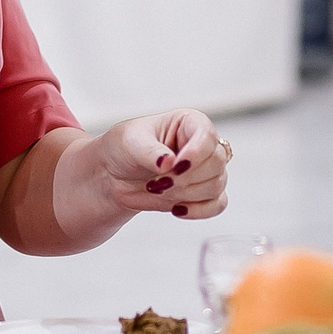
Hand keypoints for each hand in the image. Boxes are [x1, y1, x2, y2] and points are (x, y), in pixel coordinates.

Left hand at [89, 111, 229, 220]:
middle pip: (216, 163)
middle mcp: (202, 145)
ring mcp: (206, 171)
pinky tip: (176, 208)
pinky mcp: (204, 194)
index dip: (195, 153)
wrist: (115, 176)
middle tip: (158, 181)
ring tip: (159, 190)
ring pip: (216, 185)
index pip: (207, 135)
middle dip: (186, 178)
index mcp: (189, 123)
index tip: (175, 166)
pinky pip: (217, 204)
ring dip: (186, 194)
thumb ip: (150, 151)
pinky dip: (198, 210)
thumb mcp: (130, 142)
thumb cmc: (124, 148)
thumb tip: (168, 161)